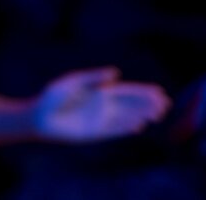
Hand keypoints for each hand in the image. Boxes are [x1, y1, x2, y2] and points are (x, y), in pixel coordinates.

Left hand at [32, 67, 170, 142]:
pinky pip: (114, 130)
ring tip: (159, 115)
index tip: (159, 92)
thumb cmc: (53, 96)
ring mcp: (100, 119)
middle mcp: (103, 106)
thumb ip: (94, 78)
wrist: (39, 117)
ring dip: (142, 115)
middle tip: (166, 104)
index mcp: (98, 91)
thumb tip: (116, 73)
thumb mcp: (73, 82)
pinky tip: (139, 125)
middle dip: (148, 104)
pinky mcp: (95, 133)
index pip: (126, 91)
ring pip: (126, 117)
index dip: (143, 92)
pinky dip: (126, 128)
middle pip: (131, 104)